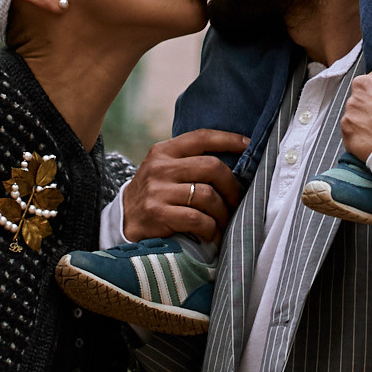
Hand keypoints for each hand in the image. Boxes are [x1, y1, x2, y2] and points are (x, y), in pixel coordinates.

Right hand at [121, 129, 249, 242]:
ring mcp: (157, 190)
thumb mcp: (163, 170)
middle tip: (236, 200)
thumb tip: (233, 162)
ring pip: (207, 195)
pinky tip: (211, 234)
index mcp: (163, 151)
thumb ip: (188, 162)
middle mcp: (159, 167)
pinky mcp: (157, 213)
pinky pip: (197, 219)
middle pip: (211, 167)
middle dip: (232, 186)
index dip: (227, 139)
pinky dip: (211, 228)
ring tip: (224, 221)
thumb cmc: (154, 195)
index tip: (248, 144)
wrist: (123, 222)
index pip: (200, 137)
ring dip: (222, 212)